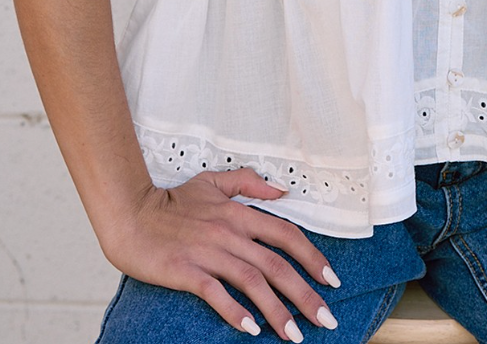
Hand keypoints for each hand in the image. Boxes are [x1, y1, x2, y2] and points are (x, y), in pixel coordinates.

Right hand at [102, 168, 341, 338]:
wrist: (131, 214)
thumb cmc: (171, 202)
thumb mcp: (212, 182)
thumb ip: (247, 182)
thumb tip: (281, 191)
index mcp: (238, 213)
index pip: (286, 234)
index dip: (312, 257)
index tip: (331, 280)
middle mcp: (229, 232)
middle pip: (276, 265)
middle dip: (305, 294)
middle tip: (325, 319)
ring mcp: (208, 252)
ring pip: (252, 282)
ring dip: (277, 311)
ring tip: (295, 335)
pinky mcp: (186, 270)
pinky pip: (216, 293)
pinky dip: (235, 311)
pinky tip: (251, 329)